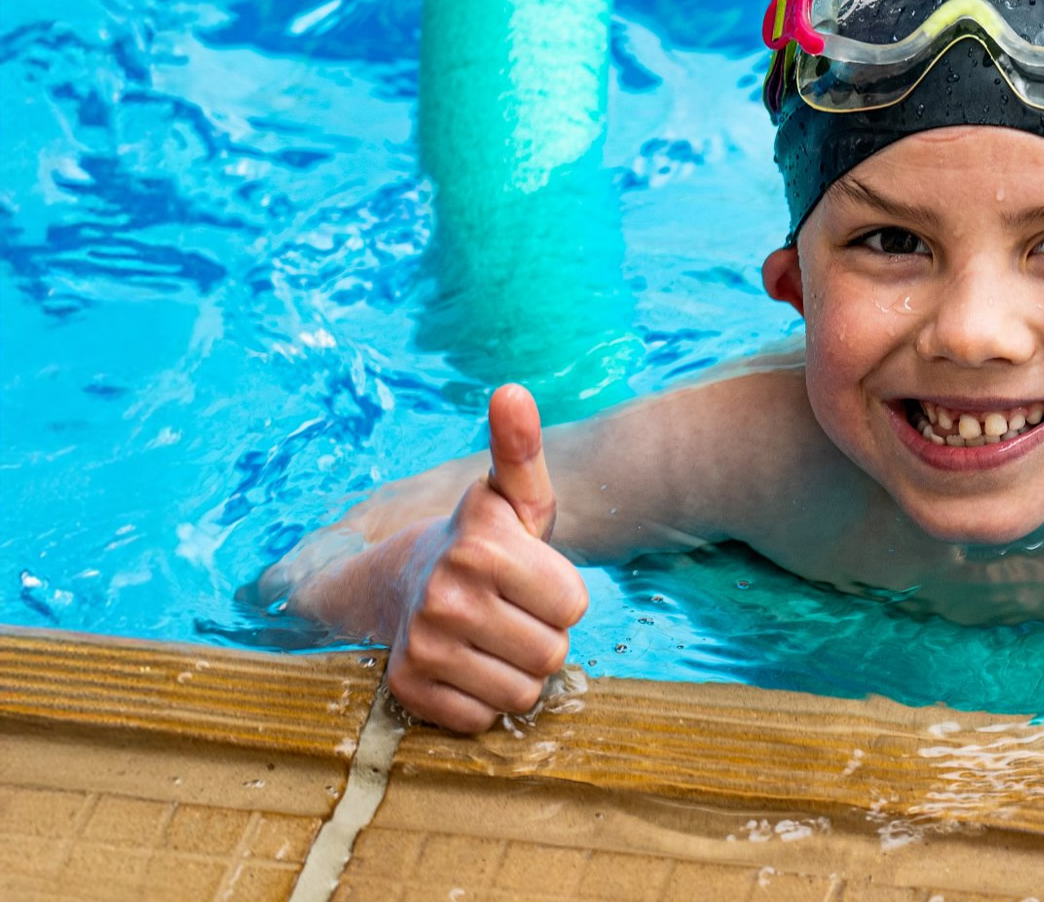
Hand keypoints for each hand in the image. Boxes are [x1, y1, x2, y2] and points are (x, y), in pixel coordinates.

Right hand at [386, 384, 589, 732]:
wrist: (402, 582)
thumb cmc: (485, 542)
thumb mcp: (514, 498)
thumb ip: (521, 450)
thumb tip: (512, 391)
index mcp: (480, 547)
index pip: (574, 606)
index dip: (562, 595)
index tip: (531, 579)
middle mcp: (445, 596)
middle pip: (552, 654)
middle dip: (543, 635)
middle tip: (511, 611)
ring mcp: (422, 646)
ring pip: (521, 694)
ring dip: (517, 672)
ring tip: (492, 639)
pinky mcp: (408, 689)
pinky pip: (483, 719)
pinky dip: (482, 700)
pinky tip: (466, 666)